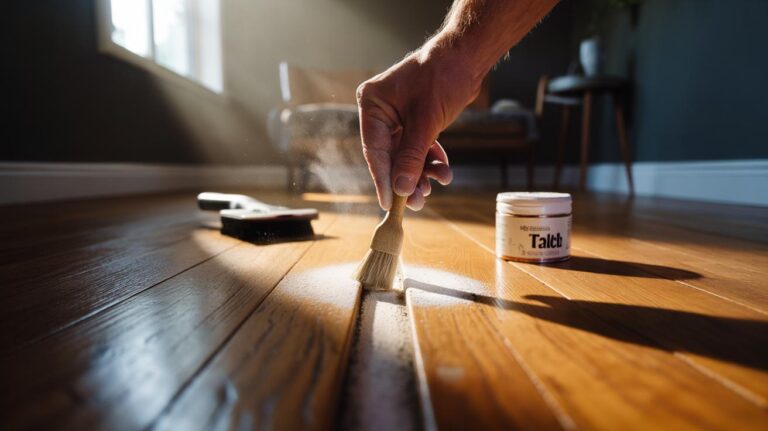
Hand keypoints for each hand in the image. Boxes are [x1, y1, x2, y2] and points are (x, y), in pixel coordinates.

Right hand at [356, 45, 481, 209]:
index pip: (375, 150)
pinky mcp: (414, 121)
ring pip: (406, 155)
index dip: (383, 179)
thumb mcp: (426, 122)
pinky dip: (430, 160)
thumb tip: (402, 190)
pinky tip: (443, 172)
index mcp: (372, 105)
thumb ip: (412, 157)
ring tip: (435, 187)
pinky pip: (418, 148)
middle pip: (390, 156)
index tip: (389, 204)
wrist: (468, 58)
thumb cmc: (443, 78)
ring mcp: (398, 117)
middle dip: (406, 178)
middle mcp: (381, 112)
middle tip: (417, 202)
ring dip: (421, 172)